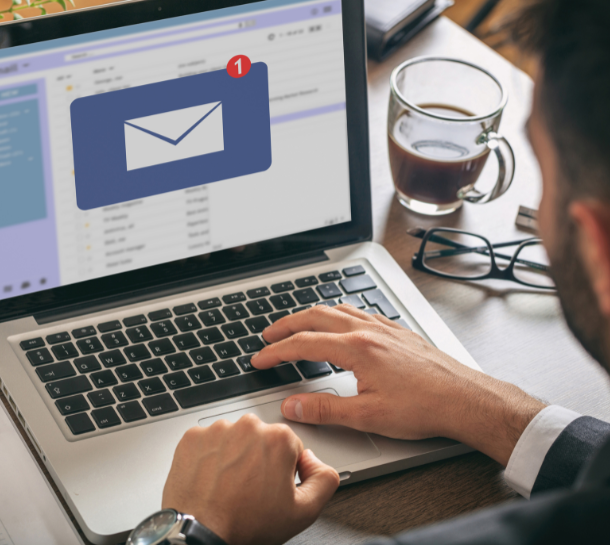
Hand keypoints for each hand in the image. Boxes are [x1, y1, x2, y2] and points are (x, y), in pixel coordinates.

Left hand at [162, 414, 338, 544]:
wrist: (200, 533)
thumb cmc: (245, 524)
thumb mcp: (303, 512)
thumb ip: (324, 479)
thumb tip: (315, 461)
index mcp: (278, 438)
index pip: (290, 447)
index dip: (283, 471)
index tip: (271, 487)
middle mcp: (248, 426)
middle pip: (261, 439)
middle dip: (259, 459)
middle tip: (250, 490)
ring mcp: (217, 429)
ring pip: (234, 439)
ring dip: (233, 457)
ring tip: (229, 486)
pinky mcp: (193, 437)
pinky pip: (208, 442)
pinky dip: (209, 457)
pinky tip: (212, 479)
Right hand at [251, 305, 545, 464]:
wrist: (466, 399)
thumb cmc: (424, 407)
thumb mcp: (367, 416)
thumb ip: (324, 409)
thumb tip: (292, 406)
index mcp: (356, 349)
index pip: (303, 344)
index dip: (276, 352)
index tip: (260, 359)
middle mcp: (368, 331)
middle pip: (315, 316)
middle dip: (287, 324)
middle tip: (268, 335)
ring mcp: (384, 328)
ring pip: (338, 309)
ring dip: (311, 315)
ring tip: (297, 324)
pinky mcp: (398, 332)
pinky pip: (360, 312)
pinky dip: (339, 313)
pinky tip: (342, 322)